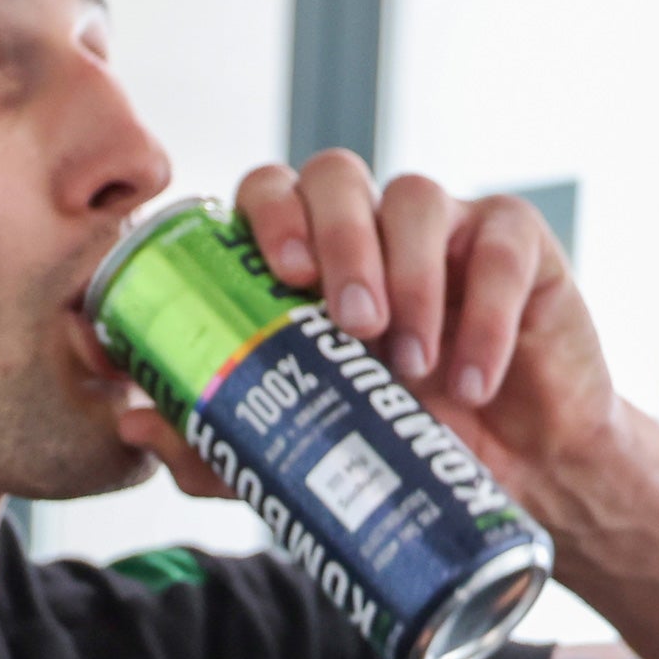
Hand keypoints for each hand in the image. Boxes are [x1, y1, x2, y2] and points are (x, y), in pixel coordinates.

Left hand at [241, 152, 631, 508]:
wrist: (522, 485)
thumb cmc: (409, 452)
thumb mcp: (308, 458)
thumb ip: (225, 443)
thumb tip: (136, 423)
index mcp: (312, 258)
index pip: (271, 192)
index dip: (267, 212)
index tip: (282, 272)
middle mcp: (372, 228)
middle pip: (336, 173)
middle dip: (336, 236)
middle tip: (350, 321)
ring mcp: (446, 228)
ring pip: (415, 196)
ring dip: (408, 278)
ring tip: (412, 367)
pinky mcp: (520, 247)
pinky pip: (501, 246)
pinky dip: (485, 316)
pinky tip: (471, 382)